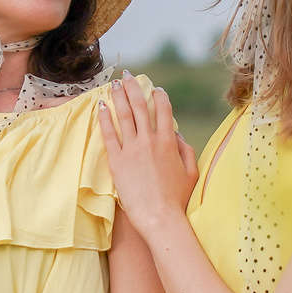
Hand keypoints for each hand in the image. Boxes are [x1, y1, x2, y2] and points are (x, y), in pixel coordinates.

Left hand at [99, 77, 197, 237]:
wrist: (160, 217)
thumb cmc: (178, 199)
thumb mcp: (191, 172)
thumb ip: (185, 150)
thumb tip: (176, 135)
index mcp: (169, 141)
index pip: (164, 110)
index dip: (159, 96)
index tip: (155, 89)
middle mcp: (150, 140)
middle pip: (140, 106)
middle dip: (133, 87)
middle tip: (127, 75)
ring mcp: (132, 149)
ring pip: (124, 114)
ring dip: (118, 95)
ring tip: (113, 83)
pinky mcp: (117, 161)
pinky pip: (109, 134)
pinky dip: (104, 117)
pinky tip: (100, 105)